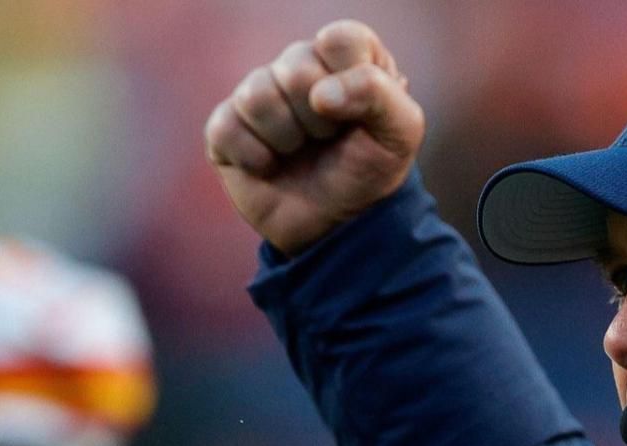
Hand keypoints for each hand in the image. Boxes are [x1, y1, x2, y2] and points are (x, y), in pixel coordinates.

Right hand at [204, 20, 425, 254]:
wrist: (338, 226)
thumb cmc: (370, 171)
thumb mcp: (401, 132)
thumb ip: (378, 93)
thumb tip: (320, 95)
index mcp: (345, 57)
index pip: (340, 39)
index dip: (349, 80)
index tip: (358, 115)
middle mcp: (299, 66)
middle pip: (296, 65)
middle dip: (319, 119)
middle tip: (328, 140)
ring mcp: (259, 94)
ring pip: (257, 95)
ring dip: (287, 138)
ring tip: (300, 152)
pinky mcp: (226, 127)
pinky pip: (227, 128)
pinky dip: (256, 158)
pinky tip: (271, 167)